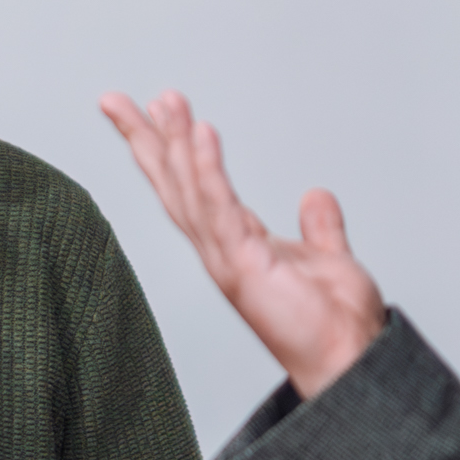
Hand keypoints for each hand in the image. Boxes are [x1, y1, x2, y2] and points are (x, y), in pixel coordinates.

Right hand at [100, 89, 385, 400]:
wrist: (346, 360)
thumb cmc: (335, 323)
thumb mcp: (327, 259)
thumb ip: (318, 227)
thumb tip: (315, 197)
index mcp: (234, 244)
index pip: (191, 188)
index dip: (170, 149)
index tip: (153, 112)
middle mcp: (219, 249)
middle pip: (172, 185)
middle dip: (142, 141)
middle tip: (113, 99)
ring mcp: (226, 257)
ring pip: (189, 189)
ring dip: (174, 143)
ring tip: (163, 101)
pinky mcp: (242, 263)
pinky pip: (220, 206)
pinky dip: (208, 168)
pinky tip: (203, 131)